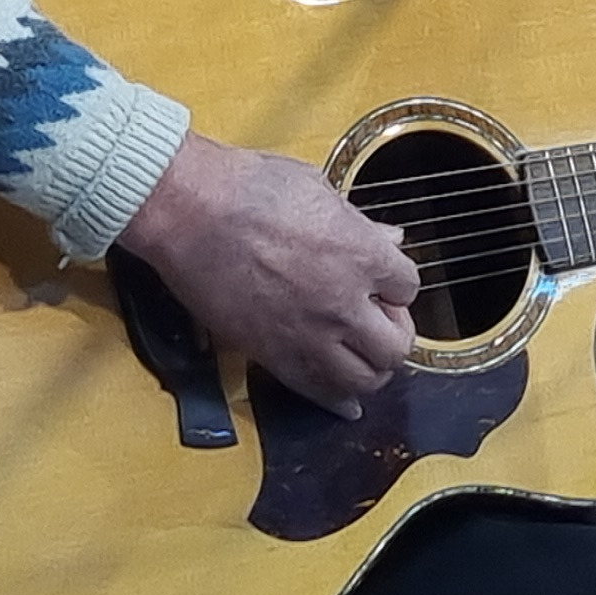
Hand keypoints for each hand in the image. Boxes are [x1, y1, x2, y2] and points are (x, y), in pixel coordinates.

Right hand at [116, 135, 421, 415]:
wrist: (187, 211)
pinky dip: (337, 403)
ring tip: (359, 355)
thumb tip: (388, 237)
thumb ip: (358, 223)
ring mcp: (309, 334)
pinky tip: (346, 406)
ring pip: (366, 379)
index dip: (394, 286)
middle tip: (376, 322)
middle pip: (397, 345)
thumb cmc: (246, 188)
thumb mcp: (317, 189)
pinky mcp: (272, 354)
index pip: (408, 286)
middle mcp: (344, 302)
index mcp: (362, 253)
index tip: (380, 283)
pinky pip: (317, 391)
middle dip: (393, 335)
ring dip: (370, 370)